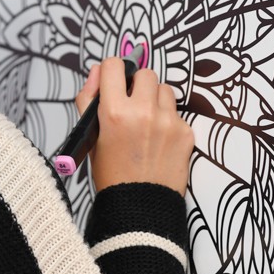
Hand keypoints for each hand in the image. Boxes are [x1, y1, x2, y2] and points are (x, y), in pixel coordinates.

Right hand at [74, 57, 193, 194]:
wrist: (140, 207)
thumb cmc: (112, 173)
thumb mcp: (91, 136)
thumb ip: (89, 99)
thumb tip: (97, 72)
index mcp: (114, 112)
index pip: (114, 65)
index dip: (112, 71)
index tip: (114, 80)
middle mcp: (143, 112)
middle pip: (145, 73)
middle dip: (137, 85)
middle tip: (132, 104)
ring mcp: (168, 121)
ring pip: (164, 89)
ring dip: (155, 100)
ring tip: (147, 123)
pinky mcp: (185, 132)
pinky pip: (177, 112)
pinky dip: (168, 121)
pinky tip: (159, 140)